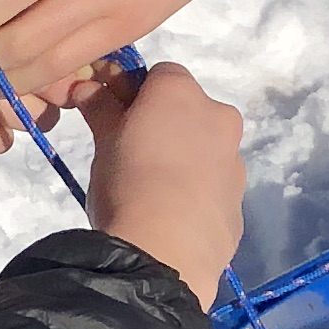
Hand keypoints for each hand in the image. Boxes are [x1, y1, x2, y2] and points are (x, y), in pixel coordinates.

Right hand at [80, 61, 243, 310]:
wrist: (163, 252)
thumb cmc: (125, 181)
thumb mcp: (103, 141)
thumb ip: (100, 108)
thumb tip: (88, 88)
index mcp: (182, 92)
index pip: (160, 75)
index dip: (137, 96)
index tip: (118, 122)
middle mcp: (219, 117)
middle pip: (190, 110)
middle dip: (166, 126)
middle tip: (134, 158)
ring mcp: (235, 161)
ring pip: (207, 149)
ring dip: (185, 160)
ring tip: (154, 195)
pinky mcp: (240, 203)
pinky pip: (215, 187)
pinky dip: (198, 194)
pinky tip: (174, 220)